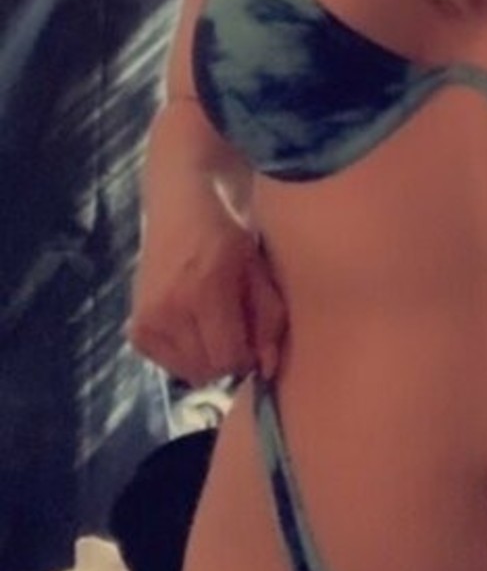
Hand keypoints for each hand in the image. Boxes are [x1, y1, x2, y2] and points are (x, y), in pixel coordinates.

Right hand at [128, 192, 286, 388]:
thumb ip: (267, 320)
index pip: (228, 358)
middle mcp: (168, 308)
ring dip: (204, 357)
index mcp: (204, 291)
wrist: (182, 200)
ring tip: (212, 324)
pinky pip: (163, 361)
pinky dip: (179, 353)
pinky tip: (189, 325)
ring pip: (185, 370)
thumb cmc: (228, 230)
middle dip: (228, 358)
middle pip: (207, 370)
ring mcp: (147, 317)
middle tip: (234, 327)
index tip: (253, 337)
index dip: (248, 357)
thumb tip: (268, 369)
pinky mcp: (135, 323)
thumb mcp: (258, 269)